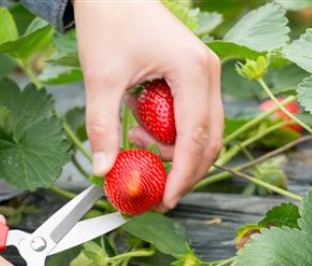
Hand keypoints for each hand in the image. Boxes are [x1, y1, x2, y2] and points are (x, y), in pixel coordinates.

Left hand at [74, 0, 222, 209]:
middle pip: (210, 141)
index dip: (183, 174)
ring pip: (205, 133)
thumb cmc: (109, 21)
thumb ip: (103, 127)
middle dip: (185, 170)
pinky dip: (175, 134)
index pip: (195, 138)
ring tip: (139, 141)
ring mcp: (206, 75)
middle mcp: (208, 73)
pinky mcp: (198, 77)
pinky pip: (195, 119)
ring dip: (177, 151)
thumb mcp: (101, 78)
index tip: (168, 199)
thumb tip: (104, 170)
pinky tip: (146, 125)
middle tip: (158, 190)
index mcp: (192, 71)